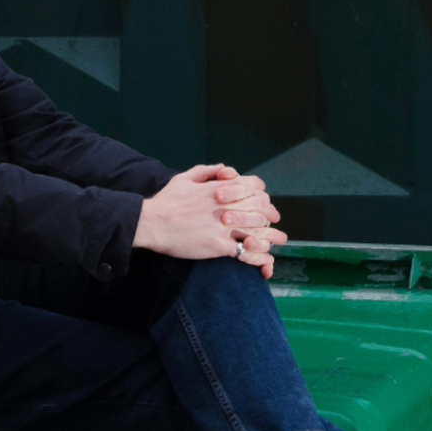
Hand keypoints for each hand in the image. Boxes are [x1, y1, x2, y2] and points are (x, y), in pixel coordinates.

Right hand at [134, 164, 289, 277]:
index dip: (263, 195)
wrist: (152, 222)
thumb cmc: (166, 201)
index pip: (254, 187)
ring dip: (272, 236)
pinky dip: (259, 256)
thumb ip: (207, 171)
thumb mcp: (185, 178)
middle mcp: (226, 206)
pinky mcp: (218, 245)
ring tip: (279, 241)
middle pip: (260, 209)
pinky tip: (266, 261)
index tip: (266, 203)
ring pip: (258, 230)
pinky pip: (246, 251)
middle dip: (271, 215)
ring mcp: (224, 226)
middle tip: (275, 222)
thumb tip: (225, 169)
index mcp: (220, 188)